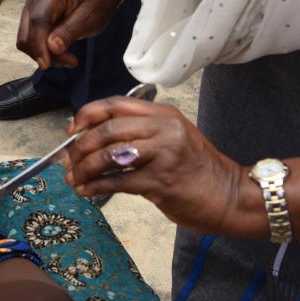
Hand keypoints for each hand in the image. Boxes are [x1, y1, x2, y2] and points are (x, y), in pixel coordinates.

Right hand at [17, 0, 119, 68]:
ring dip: (43, 54)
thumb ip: (70, 31)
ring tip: (68, 57)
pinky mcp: (29, 16)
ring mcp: (30, 6)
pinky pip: (29, 38)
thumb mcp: (90, 18)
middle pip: (28, 33)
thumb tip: (52, 47)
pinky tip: (60, 51)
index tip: (46, 65)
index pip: (39, 21)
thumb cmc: (96, 3)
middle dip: (44, 53)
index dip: (39, 44)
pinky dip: (42, 50)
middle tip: (71, 62)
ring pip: (25, 39)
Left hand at [63, 97, 253, 236]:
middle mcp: (163, 129)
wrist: (231, 195)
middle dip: (80, 147)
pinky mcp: (162, 181)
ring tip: (74, 179)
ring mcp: (163, 154)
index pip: (115, 105)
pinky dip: (97, 187)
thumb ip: (140, 134)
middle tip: (68, 161)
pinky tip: (87, 191)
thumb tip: (94, 140)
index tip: (71, 130)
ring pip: (110, 155)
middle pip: (107, 129)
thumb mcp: (172, 139)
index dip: (87, 115)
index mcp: (163, 114)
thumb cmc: (197, 170)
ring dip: (85, 168)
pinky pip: (119, 182)